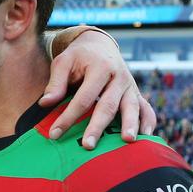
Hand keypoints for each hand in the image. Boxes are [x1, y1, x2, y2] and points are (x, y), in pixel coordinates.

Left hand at [38, 30, 156, 148]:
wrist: (100, 45)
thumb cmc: (78, 56)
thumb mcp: (63, 62)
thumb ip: (55, 83)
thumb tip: (45, 104)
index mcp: (100, 68)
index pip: (83, 98)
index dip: (69, 117)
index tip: (55, 134)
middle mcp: (119, 77)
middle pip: (108, 106)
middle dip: (97, 127)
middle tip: (88, 146)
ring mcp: (130, 86)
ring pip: (131, 107)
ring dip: (130, 124)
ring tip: (127, 140)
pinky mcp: (136, 93)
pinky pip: (146, 108)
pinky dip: (148, 122)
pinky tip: (145, 137)